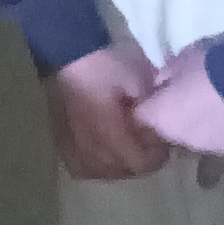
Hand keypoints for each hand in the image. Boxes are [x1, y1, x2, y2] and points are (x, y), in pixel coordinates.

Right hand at [50, 39, 171, 180]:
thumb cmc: (108, 63)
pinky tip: (103, 154)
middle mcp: (88, 146)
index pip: (138, 163)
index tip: (161, 141)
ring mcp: (71, 146)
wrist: (71, 52)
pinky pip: (81, 167)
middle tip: (147, 141)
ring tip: (126, 148)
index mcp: (108, 131)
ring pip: (100, 172)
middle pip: (121, 171)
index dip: (156, 156)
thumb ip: (151, 107)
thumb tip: (157, 127)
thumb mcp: (140, 79)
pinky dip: (96, 166)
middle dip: (139, 160)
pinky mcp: (62, 141)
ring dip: (118, 166)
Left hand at [137, 42, 223, 159]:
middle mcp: (177, 139)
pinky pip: (218, 140)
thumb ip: (166, 76)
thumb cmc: (209, 63)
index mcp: (160, 116)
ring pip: (194, 138)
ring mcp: (204, 147)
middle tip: (188, 97)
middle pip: (168, 130)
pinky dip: (221, 130)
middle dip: (174, 117)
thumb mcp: (180, 60)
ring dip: (197, 126)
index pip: (142, 116)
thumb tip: (163, 84)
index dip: (149, 105)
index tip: (157, 94)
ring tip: (213, 106)